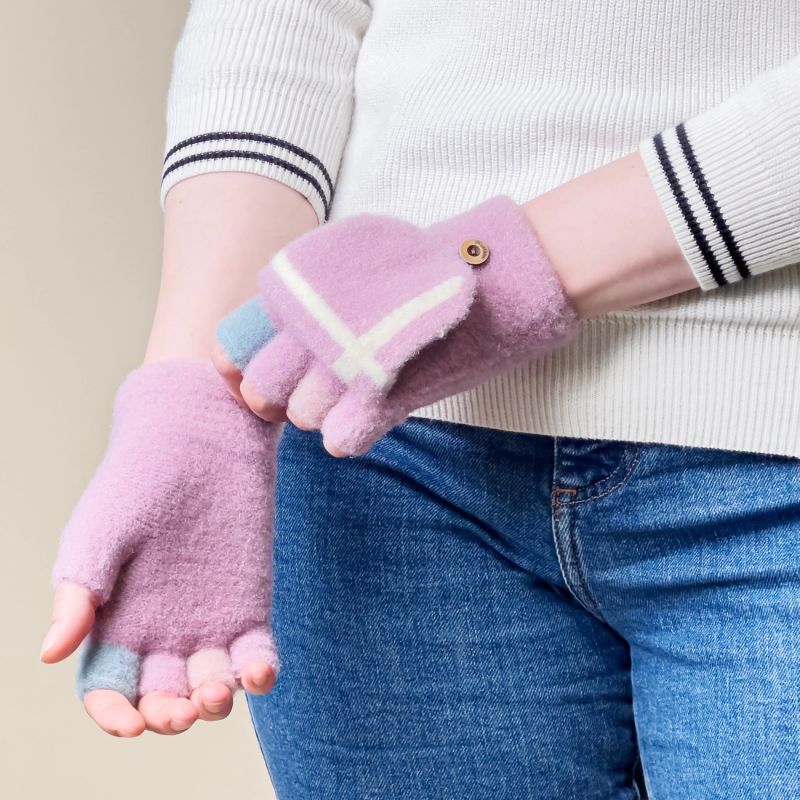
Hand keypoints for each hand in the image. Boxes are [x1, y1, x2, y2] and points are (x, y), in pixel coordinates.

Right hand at [42, 360, 279, 735]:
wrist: (198, 439)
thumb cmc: (137, 482)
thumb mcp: (100, 535)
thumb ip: (79, 593)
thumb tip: (50, 654)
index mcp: (113, 619)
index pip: (107, 687)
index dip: (114, 714)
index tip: (131, 724)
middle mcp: (159, 628)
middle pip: (161, 696)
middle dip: (169, 715)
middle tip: (181, 710)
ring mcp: (206, 619)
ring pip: (207, 685)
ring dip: (213, 702)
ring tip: (217, 694)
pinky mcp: (248, 603)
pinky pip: (253, 653)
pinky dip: (258, 672)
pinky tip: (258, 672)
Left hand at [214, 195, 580, 455]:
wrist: (493, 269)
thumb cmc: (425, 263)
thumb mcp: (353, 261)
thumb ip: (310, 297)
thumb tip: (281, 337)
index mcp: (298, 287)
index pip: (232, 344)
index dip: (242, 365)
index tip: (267, 369)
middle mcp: (312, 326)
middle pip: (262, 390)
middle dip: (280, 398)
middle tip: (311, 389)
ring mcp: (346, 363)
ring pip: (301, 418)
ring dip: (323, 414)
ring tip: (353, 393)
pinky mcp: (385, 397)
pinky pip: (339, 439)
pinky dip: (350, 434)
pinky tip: (369, 415)